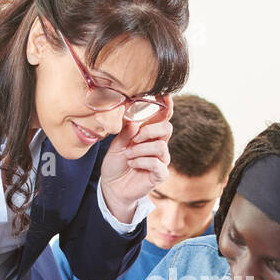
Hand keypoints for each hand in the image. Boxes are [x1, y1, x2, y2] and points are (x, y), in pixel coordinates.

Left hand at [99, 94, 173, 220]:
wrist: (112, 186)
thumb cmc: (116, 163)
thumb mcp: (116, 144)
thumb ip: (126, 132)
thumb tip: (135, 123)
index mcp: (148, 133)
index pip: (162, 116)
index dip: (166, 105)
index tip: (164, 93)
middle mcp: (158, 145)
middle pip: (167, 128)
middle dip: (150, 131)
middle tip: (134, 139)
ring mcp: (161, 160)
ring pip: (160, 146)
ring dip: (140, 150)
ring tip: (128, 156)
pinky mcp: (160, 175)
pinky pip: (157, 164)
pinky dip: (141, 162)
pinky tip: (132, 164)